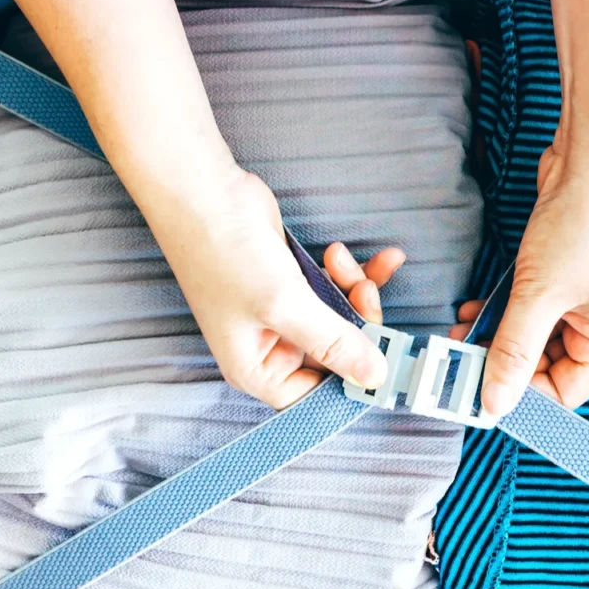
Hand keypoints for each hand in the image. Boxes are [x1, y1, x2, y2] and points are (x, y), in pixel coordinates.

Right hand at [150, 166, 400, 409]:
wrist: (203, 191)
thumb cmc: (223, 252)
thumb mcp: (284, 305)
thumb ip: (332, 343)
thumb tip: (374, 376)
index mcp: (256, 368)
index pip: (314, 396)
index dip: (350, 381)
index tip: (384, 360)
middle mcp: (270, 346)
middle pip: (336, 355)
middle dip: (358, 323)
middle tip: (367, 294)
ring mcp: (283, 313)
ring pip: (341, 319)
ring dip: (355, 291)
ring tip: (343, 261)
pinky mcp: (294, 283)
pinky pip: (335, 290)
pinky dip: (350, 274)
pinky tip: (350, 254)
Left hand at [476, 142, 588, 415]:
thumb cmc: (584, 223)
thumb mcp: (540, 295)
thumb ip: (513, 352)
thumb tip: (494, 404)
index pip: (562, 393)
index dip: (520, 395)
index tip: (476, 391)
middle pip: (545, 366)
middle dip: (500, 362)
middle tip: (457, 358)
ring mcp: (583, 297)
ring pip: (532, 335)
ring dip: (495, 335)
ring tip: (458, 331)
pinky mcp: (564, 273)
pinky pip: (530, 307)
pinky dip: (502, 311)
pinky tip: (473, 309)